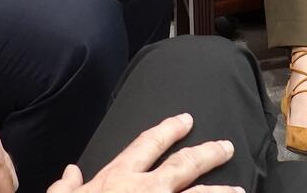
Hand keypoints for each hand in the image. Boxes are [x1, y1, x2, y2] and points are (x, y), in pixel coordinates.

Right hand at [46, 112, 242, 192]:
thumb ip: (67, 188)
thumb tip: (70, 172)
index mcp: (119, 177)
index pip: (148, 144)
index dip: (168, 129)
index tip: (186, 119)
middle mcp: (147, 189)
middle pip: (185, 164)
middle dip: (207, 153)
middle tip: (227, 147)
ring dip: (220, 192)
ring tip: (239, 191)